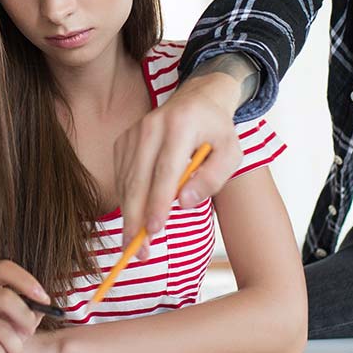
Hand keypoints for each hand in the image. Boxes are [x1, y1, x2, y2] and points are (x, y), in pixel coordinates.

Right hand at [0, 262, 52, 352]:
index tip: (44, 299)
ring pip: (2, 328)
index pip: (4, 269)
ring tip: (15, 351)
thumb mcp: (14, 319)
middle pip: (4, 297)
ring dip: (17, 345)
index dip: (27, 282)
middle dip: (26, 318)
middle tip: (31, 330)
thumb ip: (29, 309)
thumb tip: (42, 306)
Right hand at [115, 73, 243, 260]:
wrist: (196, 101)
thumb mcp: (231, 153)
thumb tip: (184, 203)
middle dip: (136, 218)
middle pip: (138, 179)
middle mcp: (152, 126)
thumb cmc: (216, 131)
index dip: (157, 202)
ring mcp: (134, 132)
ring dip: (129, 215)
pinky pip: (121, 177)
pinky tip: (134, 218)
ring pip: (126, 181)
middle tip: (137, 251)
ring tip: (135, 244)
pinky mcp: (123, 141)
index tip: (154, 230)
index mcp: (181, 126)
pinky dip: (126, 200)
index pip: (165, 170)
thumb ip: (212, 178)